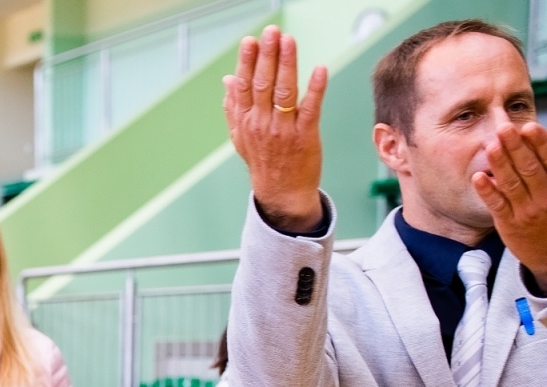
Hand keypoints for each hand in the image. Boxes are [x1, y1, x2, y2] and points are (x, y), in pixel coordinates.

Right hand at [223, 25, 328, 230]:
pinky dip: (315, 88)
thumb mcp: (241, 137)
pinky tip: (319, 69)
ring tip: (289, 41)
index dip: (247, 62)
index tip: (250, 40)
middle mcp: (261, 124)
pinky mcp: (305, 136)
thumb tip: (227, 79)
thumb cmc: (263, 162)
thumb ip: (233, 107)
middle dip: (266, 55)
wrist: (281, 194)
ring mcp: (283, 130)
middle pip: (263, 84)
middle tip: (272, 32)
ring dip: (287, 64)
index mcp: (245, 122)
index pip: (244, 86)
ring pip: (284, 91)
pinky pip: (310, 109)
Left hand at [475, 123, 546, 284]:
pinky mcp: (509, 224)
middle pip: (528, 168)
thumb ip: (544, 170)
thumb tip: (534, 140)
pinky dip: (487, 191)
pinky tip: (477, 178)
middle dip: (516, 147)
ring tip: (491, 145)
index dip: (539, 143)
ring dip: (500, 164)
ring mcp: (525, 211)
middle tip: (504, 128)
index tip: (528, 127)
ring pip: (512, 184)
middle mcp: (544, 197)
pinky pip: (497, 205)